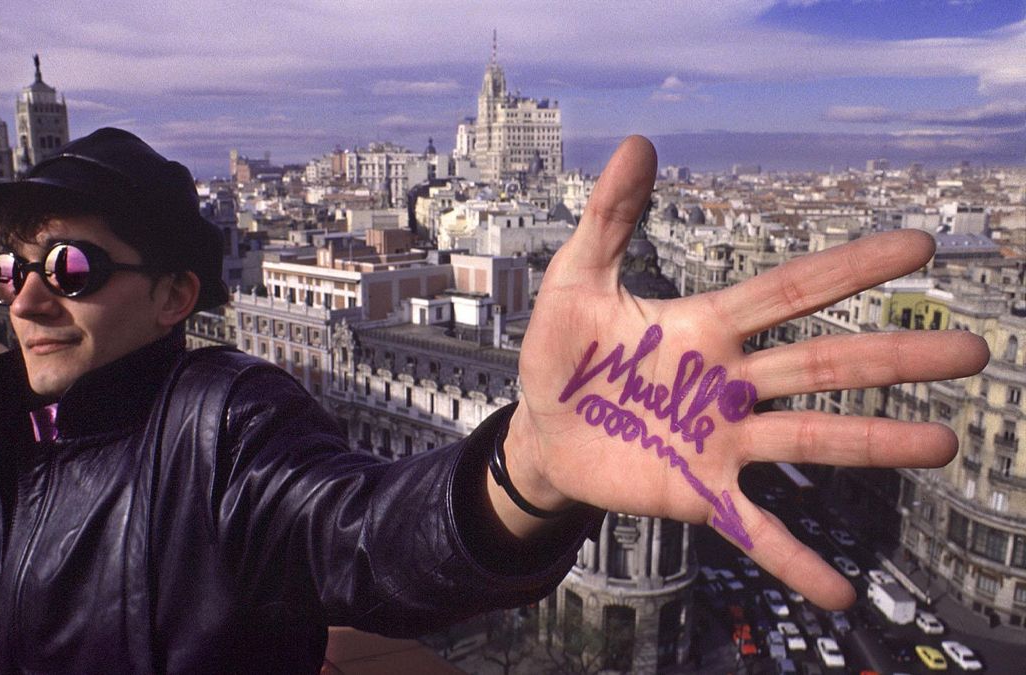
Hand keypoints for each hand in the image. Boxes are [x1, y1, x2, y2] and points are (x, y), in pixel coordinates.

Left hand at [501, 136, 988, 608]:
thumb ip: (609, 219)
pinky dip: (793, 558)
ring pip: (806, 439)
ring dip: (872, 444)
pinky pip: (752, 526)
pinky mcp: (697, 490)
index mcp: (705, 327)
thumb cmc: (564, 353)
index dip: (847, 268)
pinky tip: (838, 590)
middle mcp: (728, 383)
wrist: (540, 430)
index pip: (787, 291)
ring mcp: (719, 440)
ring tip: (941, 447)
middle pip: (820, 365)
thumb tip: (637, 143)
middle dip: (892, 358)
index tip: (917, 246)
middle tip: (971, 352)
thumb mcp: (577, 280)